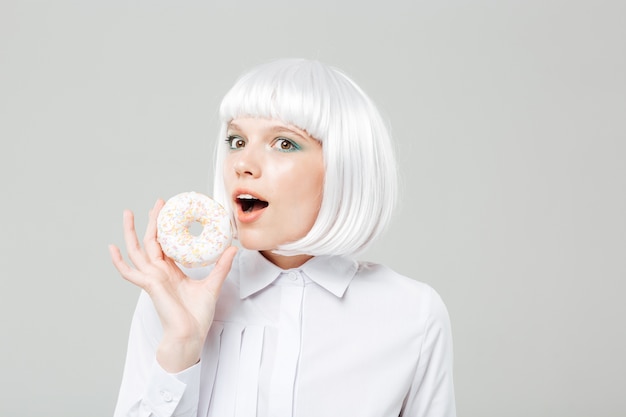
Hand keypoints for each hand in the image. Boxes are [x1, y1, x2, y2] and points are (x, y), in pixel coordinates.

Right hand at [109, 199, 236, 371]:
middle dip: (153, 221)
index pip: (166, 244)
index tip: (171, 210)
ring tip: (127, 214)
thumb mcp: (213, 284)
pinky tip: (112, 248)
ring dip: (131, 232)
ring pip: (137, 251)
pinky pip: (130, 272)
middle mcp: (160, 272)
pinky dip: (119, 262)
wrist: (191, 334)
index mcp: (172, 271)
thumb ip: (221, 266)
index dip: (167, 227)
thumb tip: (232, 248)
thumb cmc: (198, 315)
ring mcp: (152, 278)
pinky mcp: (150, 285)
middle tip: (158, 202)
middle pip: (151, 241)